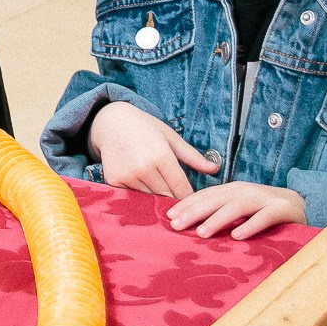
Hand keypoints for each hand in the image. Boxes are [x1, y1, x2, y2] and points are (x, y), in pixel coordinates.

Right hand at [89, 100, 218, 199]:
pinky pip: (134, 197)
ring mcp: (127, 176)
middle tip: (181, 202)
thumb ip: (192, 156)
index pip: (181, 189)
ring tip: (162, 194)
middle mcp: (144, 168)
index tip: (195, 202)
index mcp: (161, 156)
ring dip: (157, 199)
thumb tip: (215, 169)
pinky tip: (143, 187)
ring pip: (150, 199)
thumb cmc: (145, 128)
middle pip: (167, 197)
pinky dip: (140, 196)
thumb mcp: (170, 137)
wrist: (110, 122)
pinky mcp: (115, 181)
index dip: (189, 198)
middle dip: (175, 200)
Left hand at [166, 181, 304, 238]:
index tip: (168, 217)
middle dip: (194, 211)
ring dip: (218, 219)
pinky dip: (251, 226)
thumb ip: (221, 212)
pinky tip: (238, 237)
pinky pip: (265, 217)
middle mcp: (247, 191)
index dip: (187, 205)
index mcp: (234, 190)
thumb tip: (191, 224)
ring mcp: (265, 199)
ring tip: (201, 233)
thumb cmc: (265, 210)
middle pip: (216, 200)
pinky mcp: (283, 209)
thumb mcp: (241, 209)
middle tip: (176, 225)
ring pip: (237, 207)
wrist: (304, 205)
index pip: (206, 196)